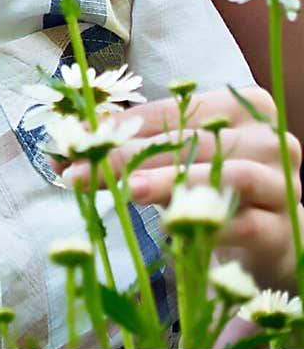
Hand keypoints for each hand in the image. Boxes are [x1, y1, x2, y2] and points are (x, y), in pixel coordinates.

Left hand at [58, 85, 302, 290]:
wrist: (273, 243)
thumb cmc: (217, 190)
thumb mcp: (180, 161)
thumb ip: (137, 147)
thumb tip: (68, 148)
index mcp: (243, 106)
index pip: (174, 109)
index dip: (121, 123)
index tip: (76, 139)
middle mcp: (269, 137)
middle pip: (191, 140)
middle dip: (129, 154)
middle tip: (81, 170)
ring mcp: (282, 182)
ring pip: (225, 173)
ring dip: (170, 181)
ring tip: (128, 190)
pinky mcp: (286, 229)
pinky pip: (245, 223)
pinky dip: (205, 222)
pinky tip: (170, 229)